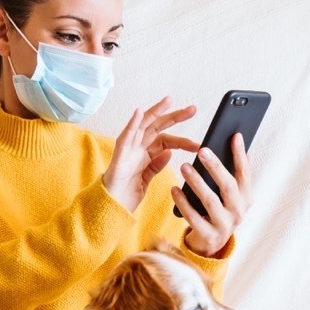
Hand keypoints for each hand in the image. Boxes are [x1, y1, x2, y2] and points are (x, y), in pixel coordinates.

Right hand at [102, 97, 198, 212]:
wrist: (111, 208)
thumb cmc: (126, 194)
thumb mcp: (147, 178)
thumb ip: (157, 165)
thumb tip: (169, 153)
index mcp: (145, 153)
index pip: (167, 140)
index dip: (182, 140)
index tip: (197, 144)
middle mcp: (137, 147)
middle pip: (158, 127)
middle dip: (175, 117)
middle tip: (192, 109)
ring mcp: (128, 149)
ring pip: (142, 125)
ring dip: (155, 111)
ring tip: (168, 101)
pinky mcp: (119, 154)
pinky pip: (126, 136)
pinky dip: (132, 123)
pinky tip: (139, 112)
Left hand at [172, 132, 252, 257]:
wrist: (211, 244)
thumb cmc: (219, 212)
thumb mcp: (231, 197)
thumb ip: (236, 177)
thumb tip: (245, 151)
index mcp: (246, 198)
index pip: (244, 173)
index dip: (240, 155)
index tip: (235, 136)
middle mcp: (238, 212)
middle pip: (228, 186)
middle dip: (215, 167)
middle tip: (202, 150)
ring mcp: (224, 225)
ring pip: (210, 201)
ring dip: (197, 182)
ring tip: (183, 167)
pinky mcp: (208, 236)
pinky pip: (194, 217)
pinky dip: (183, 203)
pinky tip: (174, 190)